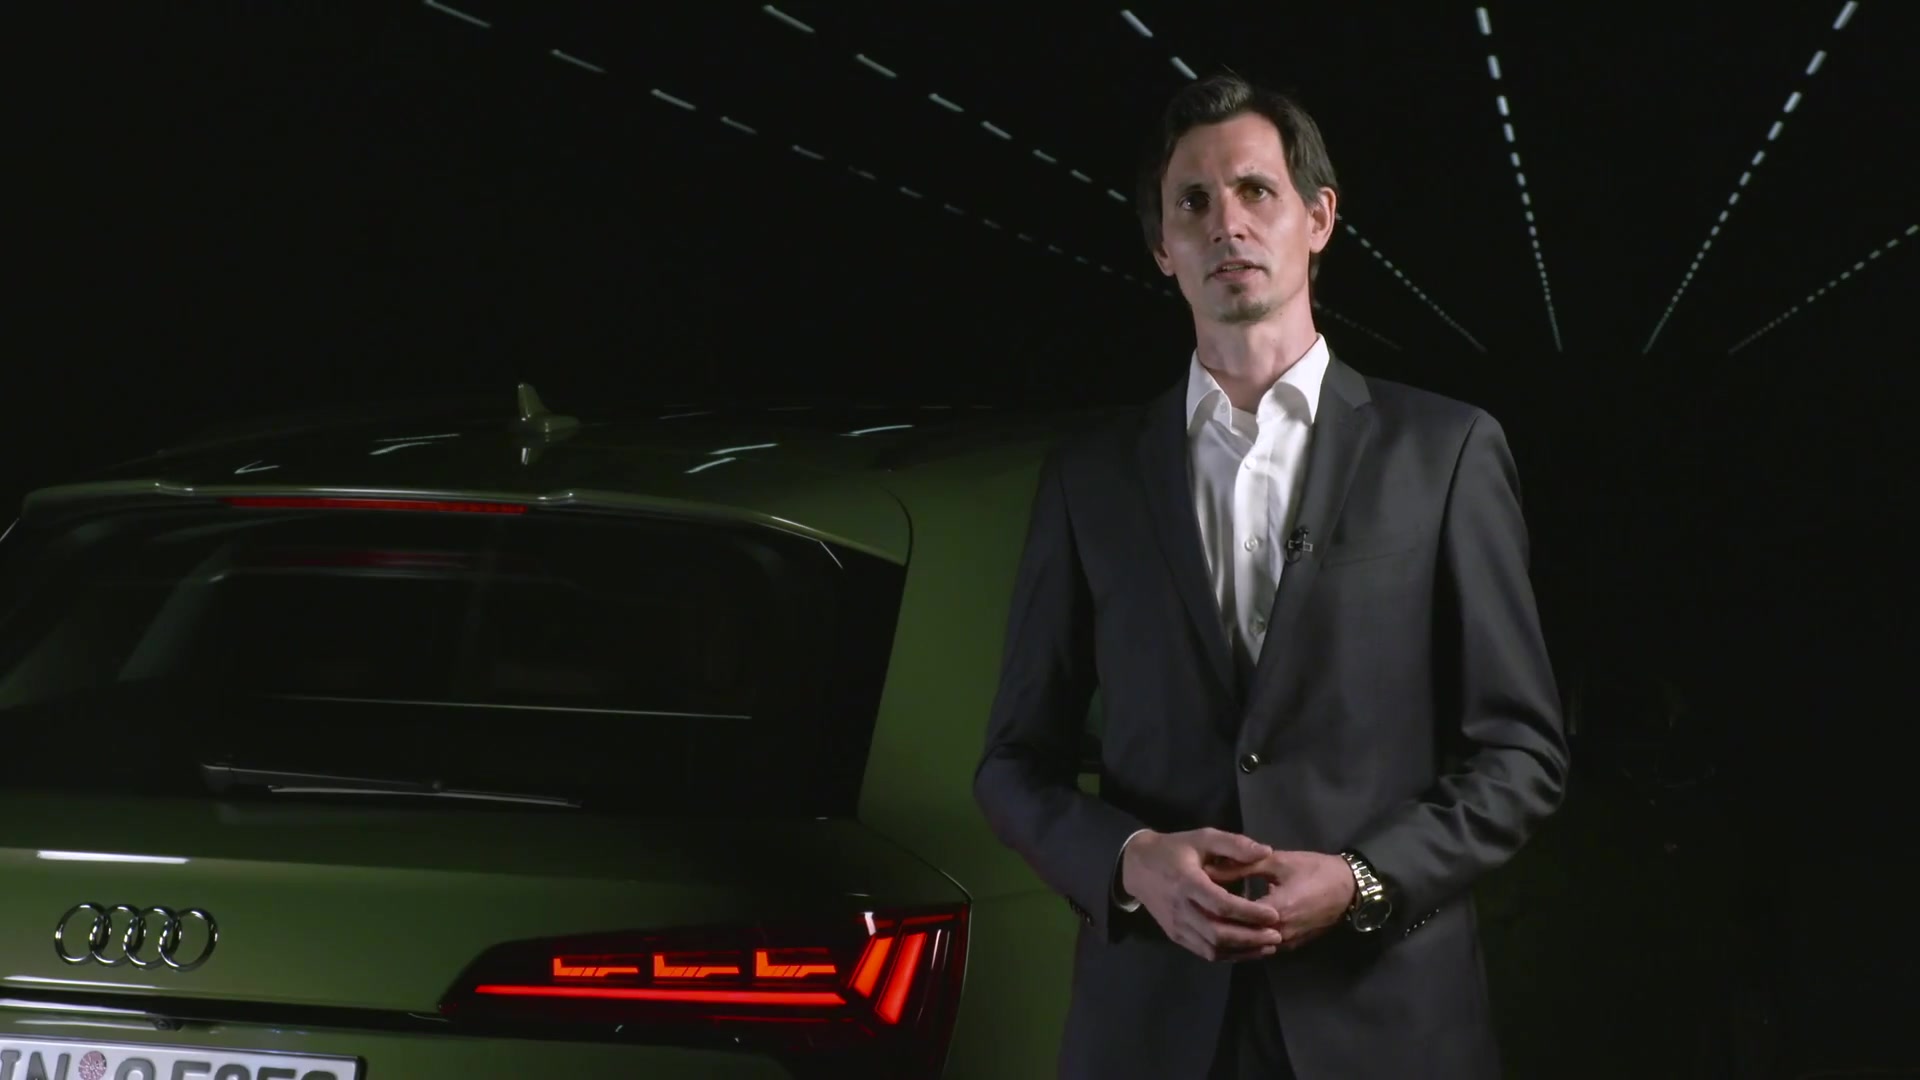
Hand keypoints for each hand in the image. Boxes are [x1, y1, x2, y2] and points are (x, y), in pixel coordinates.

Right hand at [1120, 828, 1285, 961]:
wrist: (1137, 866)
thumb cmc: (1174, 849)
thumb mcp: (1203, 838)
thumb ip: (1234, 844)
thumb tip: (1266, 851)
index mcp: (1187, 882)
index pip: (1221, 904)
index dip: (1249, 912)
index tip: (1274, 914)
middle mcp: (1181, 908)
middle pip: (1218, 932)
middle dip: (1250, 937)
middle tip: (1277, 935)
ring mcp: (1177, 926)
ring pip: (1212, 947)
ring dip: (1242, 951)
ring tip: (1268, 946)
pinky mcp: (1176, 936)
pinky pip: (1204, 952)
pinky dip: (1228, 955)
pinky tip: (1247, 951)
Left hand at [1208, 850, 1356, 950]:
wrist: (1350, 889)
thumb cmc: (1315, 870)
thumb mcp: (1278, 861)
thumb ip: (1243, 865)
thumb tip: (1209, 868)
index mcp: (1275, 911)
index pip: (1234, 916)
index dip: (1212, 906)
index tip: (1194, 895)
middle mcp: (1279, 934)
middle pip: (1239, 936)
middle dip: (1218, 923)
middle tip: (1195, 909)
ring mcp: (1286, 944)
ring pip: (1248, 946)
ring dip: (1229, 935)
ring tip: (1207, 919)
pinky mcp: (1291, 946)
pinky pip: (1260, 948)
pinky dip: (1244, 940)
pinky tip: (1229, 929)